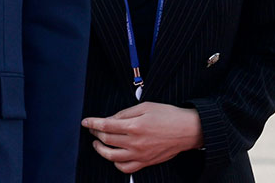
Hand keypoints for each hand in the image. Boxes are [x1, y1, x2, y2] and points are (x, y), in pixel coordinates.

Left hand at [83, 102, 203, 173]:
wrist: (188, 130)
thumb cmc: (168, 115)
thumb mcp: (144, 107)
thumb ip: (124, 113)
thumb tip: (109, 119)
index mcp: (134, 126)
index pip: (105, 126)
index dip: (92, 123)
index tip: (85, 122)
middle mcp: (135, 142)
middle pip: (106, 140)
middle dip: (95, 134)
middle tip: (93, 129)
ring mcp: (141, 154)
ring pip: (112, 157)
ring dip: (101, 150)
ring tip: (98, 144)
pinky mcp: (146, 162)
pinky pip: (126, 168)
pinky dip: (116, 163)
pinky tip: (114, 156)